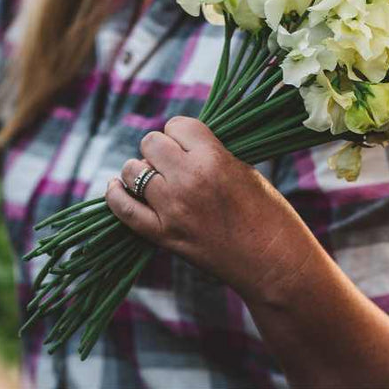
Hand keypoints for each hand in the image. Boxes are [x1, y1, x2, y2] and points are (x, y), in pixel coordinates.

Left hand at [105, 116, 319, 305]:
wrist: (273, 263)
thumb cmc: (268, 214)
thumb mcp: (244, 170)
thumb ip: (210, 154)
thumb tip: (179, 144)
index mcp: (214, 159)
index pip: (178, 125)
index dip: (182, 132)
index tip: (188, 142)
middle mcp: (188, 180)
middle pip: (151, 142)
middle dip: (161, 148)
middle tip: (174, 161)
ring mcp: (172, 209)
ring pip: (132, 170)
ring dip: (141, 169)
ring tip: (155, 177)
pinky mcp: (163, 236)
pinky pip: (123, 209)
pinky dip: (116, 195)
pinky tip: (117, 186)